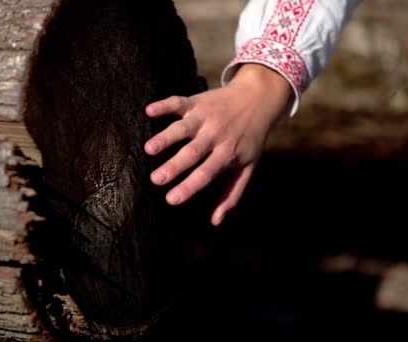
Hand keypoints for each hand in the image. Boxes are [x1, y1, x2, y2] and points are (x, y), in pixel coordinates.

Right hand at [145, 64, 292, 225]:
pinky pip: (179, 102)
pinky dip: (164, 105)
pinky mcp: (196, 102)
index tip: (171, 199)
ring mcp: (205, 117)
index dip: (189, 186)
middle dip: (174, 166)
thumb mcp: (247, 167)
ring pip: (183, 128)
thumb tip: (216, 221)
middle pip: (192, 152)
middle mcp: (215, 135)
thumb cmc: (249, 138)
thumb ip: (231, 194)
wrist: (258, 99)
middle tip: (155, 180)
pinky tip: (149, 111)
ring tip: (149, 149)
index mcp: (227, 153)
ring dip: (165, 137)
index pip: (206, 173)